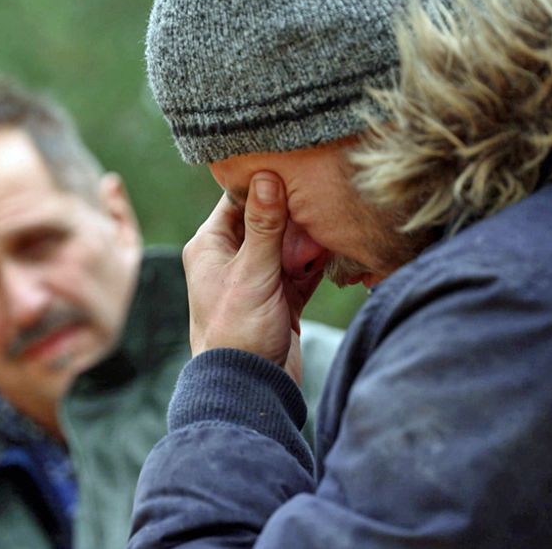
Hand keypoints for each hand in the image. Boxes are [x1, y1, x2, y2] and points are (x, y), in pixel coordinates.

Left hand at [182, 172, 320, 382]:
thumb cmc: (237, 332)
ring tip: (338, 215)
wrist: (248, 389)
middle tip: (326, 189)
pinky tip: (341, 246)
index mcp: (210, 245)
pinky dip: (318, 261)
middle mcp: (231, 257)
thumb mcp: (252, 273)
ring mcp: (257, 278)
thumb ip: (264, 226)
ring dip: (310, 236)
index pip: (237, 198)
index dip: (265, 181)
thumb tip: (268, 177)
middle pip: (267, 218)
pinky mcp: (280, 297)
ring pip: (288, 243)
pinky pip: (302, 269)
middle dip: (296, 209)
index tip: (296, 163)